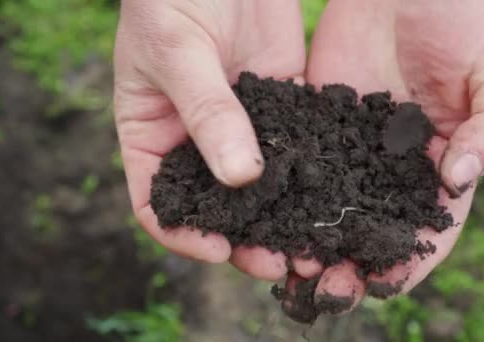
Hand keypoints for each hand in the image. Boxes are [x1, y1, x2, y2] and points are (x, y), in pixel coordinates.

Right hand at [114, 0, 308, 279]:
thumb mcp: (179, 52)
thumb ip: (209, 113)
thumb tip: (240, 179)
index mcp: (152, 136)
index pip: (156, 204)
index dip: (182, 233)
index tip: (217, 249)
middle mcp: (196, 141)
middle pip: (215, 208)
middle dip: (244, 238)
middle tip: (277, 263)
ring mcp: (241, 127)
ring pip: (259, 188)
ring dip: (282, 219)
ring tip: (310, 247)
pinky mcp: (281, 107)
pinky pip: (293, 150)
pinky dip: (309, 179)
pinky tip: (331, 199)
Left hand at [282, 0, 483, 315]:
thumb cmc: (469, 18)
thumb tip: (456, 181)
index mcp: (445, 165)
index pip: (430, 232)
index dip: (410, 263)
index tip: (383, 285)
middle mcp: (395, 166)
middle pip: (373, 230)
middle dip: (351, 264)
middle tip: (326, 287)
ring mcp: (354, 146)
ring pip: (331, 207)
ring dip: (311, 240)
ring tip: (289, 264)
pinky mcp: (318, 119)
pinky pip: (301, 164)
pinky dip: (285, 195)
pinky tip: (266, 217)